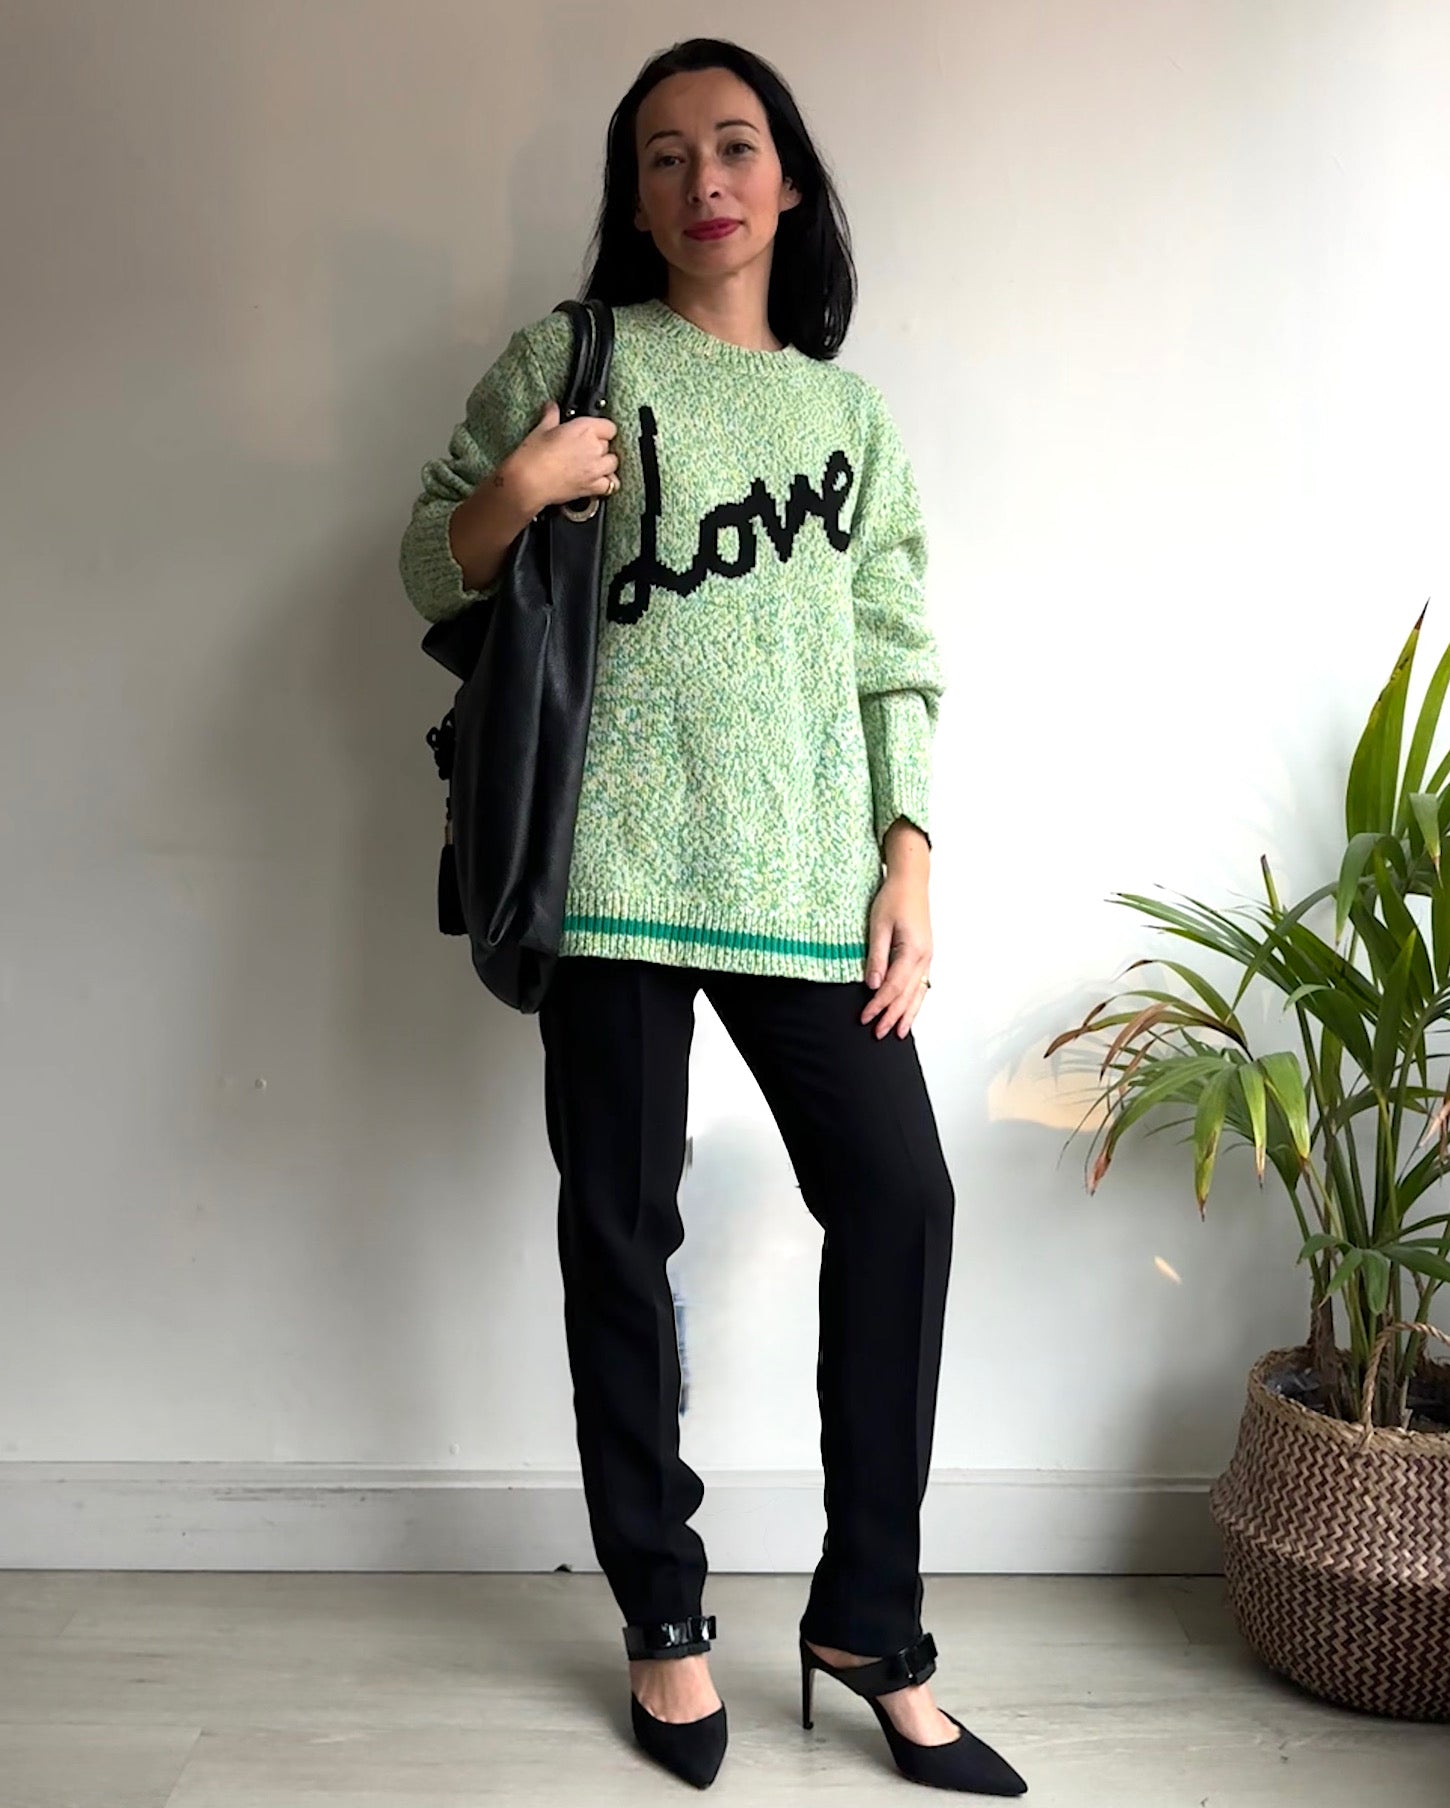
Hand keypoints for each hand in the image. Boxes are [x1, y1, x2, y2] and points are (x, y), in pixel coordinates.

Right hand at [505, 399, 617, 513]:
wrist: (528, 482)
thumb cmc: (533, 456)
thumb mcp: (541, 429)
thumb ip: (551, 415)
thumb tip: (552, 407)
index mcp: (585, 429)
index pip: (609, 427)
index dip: (601, 430)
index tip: (593, 433)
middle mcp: (594, 447)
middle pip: (608, 445)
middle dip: (599, 447)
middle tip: (583, 450)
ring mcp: (595, 468)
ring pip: (612, 463)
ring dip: (605, 464)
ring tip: (592, 465)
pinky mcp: (592, 486)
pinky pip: (611, 485)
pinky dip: (608, 484)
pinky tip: (599, 481)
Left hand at [861, 865, 931, 1038]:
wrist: (911, 880)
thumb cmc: (894, 898)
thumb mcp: (878, 926)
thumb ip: (876, 957)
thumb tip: (872, 985)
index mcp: (912, 951)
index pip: (893, 987)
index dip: (878, 1005)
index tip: (865, 1018)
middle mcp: (924, 957)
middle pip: (907, 995)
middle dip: (892, 1016)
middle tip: (878, 1034)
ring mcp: (927, 956)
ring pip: (918, 993)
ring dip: (908, 1014)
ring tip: (899, 1033)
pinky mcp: (925, 954)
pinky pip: (921, 983)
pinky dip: (916, 1000)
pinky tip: (910, 1010)